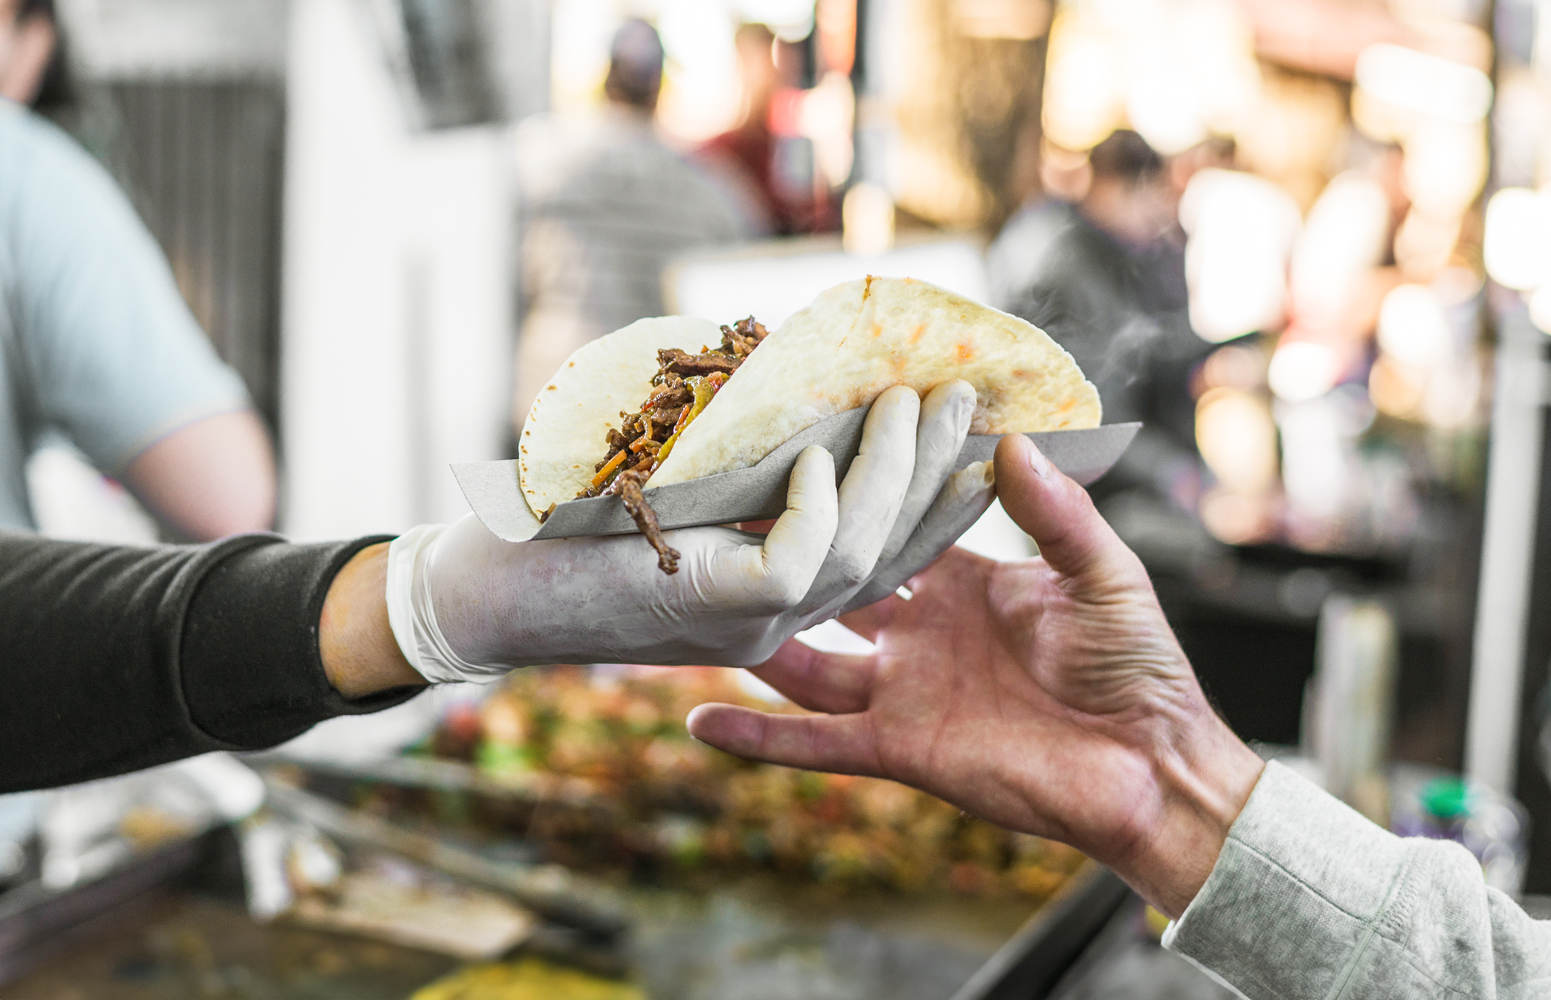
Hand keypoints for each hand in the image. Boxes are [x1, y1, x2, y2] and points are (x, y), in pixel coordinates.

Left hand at [385, 381, 995, 680]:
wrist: (476, 594)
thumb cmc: (566, 527)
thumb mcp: (672, 484)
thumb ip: (736, 453)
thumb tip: (790, 365)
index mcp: (770, 597)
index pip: (880, 554)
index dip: (937, 504)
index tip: (982, 445)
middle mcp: (772, 621)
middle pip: (887, 553)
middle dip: (935, 474)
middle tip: (965, 397)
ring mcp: (747, 626)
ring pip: (855, 556)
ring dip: (889, 473)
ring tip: (907, 399)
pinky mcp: (710, 611)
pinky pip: (794, 562)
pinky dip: (815, 503)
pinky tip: (817, 452)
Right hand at [686, 435, 1264, 916]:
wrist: (1152, 771)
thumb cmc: (1140, 668)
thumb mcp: (1104, 575)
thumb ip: (1056, 514)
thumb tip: (1013, 440)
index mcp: (966, 582)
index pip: (895, 527)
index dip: (855, 493)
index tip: (806, 448)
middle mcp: (922, 631)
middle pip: (837, 585)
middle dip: (788, 551)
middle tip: (725, 510)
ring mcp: (904, 691)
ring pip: (808, 660)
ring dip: (757, 632)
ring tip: (694, 596)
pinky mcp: (899, 748)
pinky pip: (817, 744)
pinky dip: (760, 737)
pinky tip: (701, 721)